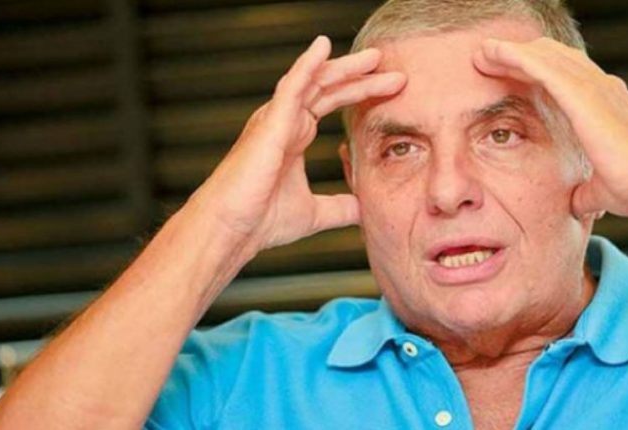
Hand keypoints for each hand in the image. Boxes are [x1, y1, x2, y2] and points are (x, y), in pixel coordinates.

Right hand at [189, 36, 405, 253]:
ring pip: (314, 81)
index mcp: (294, 135)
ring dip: (346, 67)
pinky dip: (307, 65)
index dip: (362, 92)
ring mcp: (276, 118)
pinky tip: (323, 46)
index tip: (394, 88)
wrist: (233, 229)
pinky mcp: (269, 122)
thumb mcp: (315, 212)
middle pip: (328, 86)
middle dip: (361, 75)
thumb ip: (340, 207)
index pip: (333, 102)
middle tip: (391, 64)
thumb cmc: (261, 221)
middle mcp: (285, 120)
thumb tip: (365, 210)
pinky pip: (291, 86)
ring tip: (376, 56)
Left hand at [473, 37, 627, 222]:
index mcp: (606, 106)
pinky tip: (492, 54)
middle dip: (520, 56)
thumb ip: (586, 190)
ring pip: (544, 56)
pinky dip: (513, 57)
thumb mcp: (600, 188)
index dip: (538, 72)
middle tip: (489, 58)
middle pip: (553, 59)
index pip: (566, 77)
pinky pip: (540, 66)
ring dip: (510, 52)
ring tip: (483, 52)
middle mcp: (602, 88)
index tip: (510, 74)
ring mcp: (593, 87)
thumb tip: (578, 203)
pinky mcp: (581, 94)